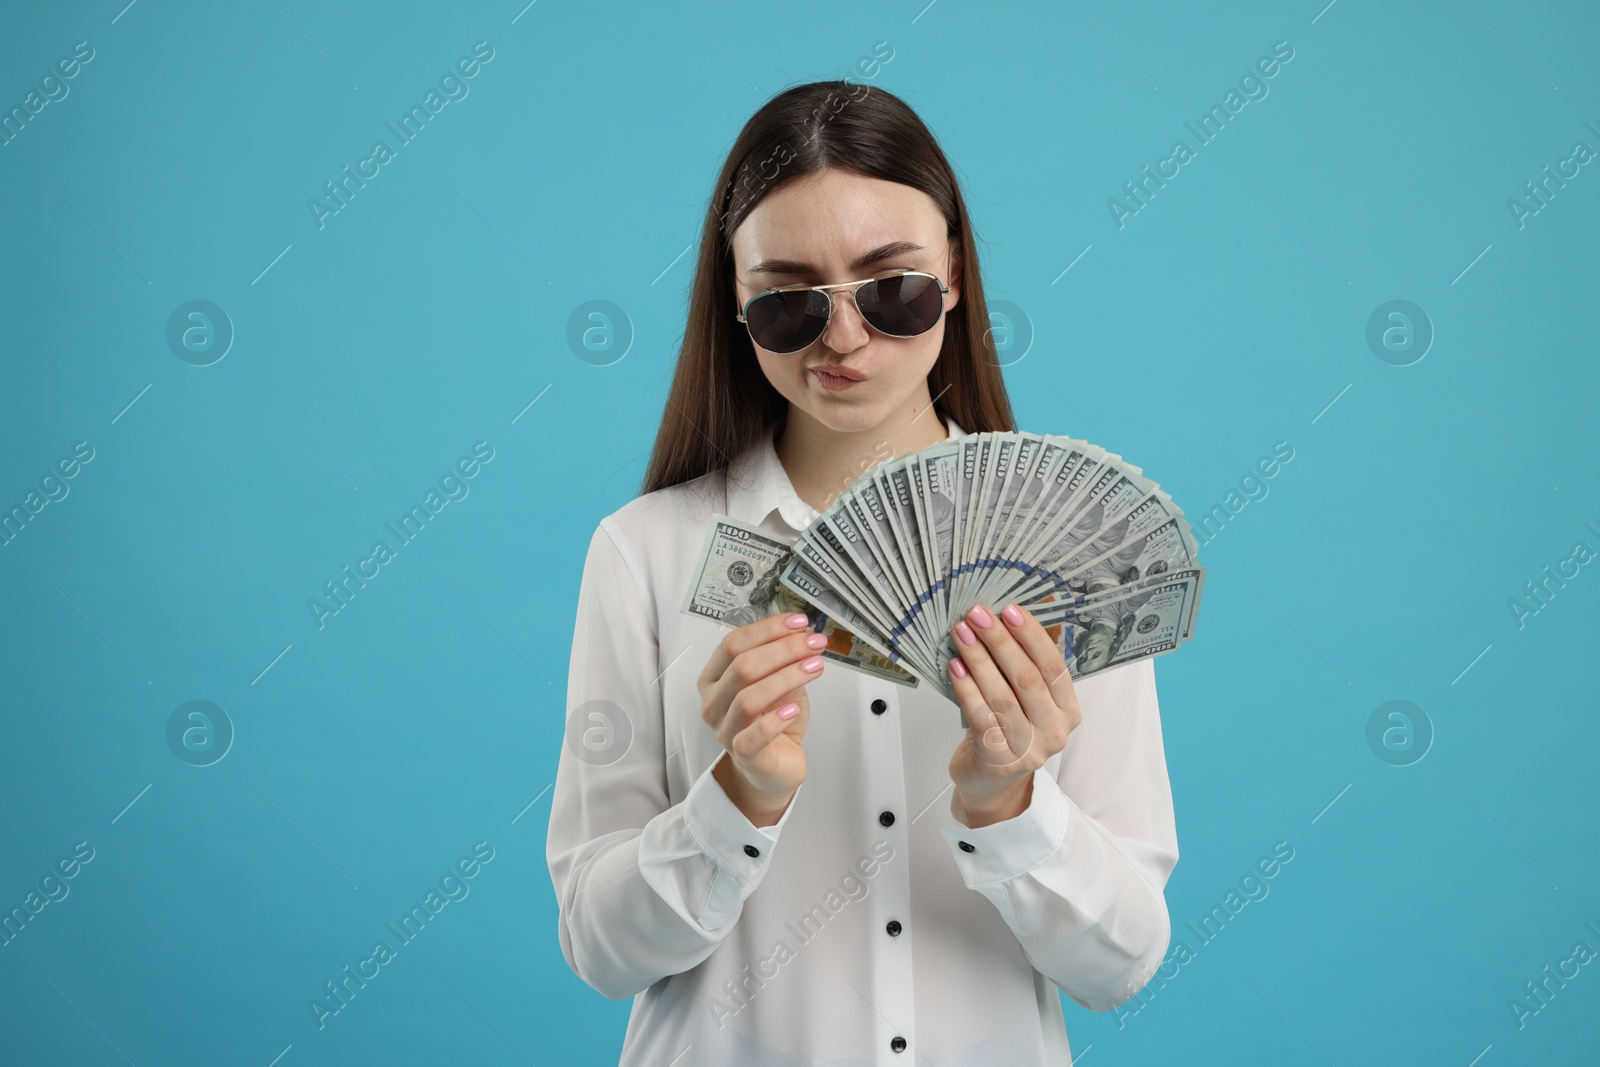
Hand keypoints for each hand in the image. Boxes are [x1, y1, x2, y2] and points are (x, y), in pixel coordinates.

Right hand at [697, 611, 826, 825]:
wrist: (775, 764)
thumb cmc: (772, 718)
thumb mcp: (777, 681)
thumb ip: (781, 659)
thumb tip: (801, 632)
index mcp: (713, 678)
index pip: (732, 644)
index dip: (767, 630)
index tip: (799, 623)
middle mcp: (712, 702)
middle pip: (741, 666)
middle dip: (783, 649)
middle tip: (814, 644)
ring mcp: (724, 730)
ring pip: (748, 698)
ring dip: (786, 677)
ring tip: (814, 667)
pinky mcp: (743, 755)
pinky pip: (753, 736)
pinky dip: (775, 720)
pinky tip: (793, 710)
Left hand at [947, 603, 1081, 827]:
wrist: (991, 782)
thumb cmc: (1007, 731)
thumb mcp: (1025, 700)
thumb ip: (1022, 667)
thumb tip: (999, 619)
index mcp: (1068, 710)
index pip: (1053, 666)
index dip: (1031, 635)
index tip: (1009, 609)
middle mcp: (1055, 731)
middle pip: (1027, 678)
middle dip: (1000, 641)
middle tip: (977, 615)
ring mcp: (1029, 750)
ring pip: (1002, 695)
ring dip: (979, 659)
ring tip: (961, 634)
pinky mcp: (1000, 761)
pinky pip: (980, 717)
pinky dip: (966, 688)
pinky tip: (955, 666)